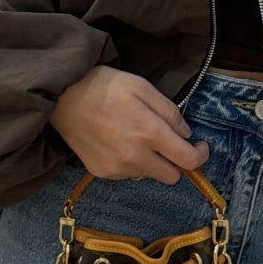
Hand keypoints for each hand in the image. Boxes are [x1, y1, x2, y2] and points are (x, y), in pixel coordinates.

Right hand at [51, 65, 209, 183]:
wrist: (62, 97)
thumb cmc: (104, 86)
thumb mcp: (142, 86)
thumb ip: (169, 111)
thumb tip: (186, 133)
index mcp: (149, 133)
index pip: (188, 160)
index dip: (200, 156)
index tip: (199, 147)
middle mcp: (135, 156)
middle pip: (171, 177)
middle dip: (176, 162)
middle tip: (169, 144)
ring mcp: (117, 168)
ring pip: (148, 175)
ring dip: (151, 163)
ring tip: (136, 138)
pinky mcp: (102, 172)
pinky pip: (126, 174)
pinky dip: (130, 163)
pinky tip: (118, 143)